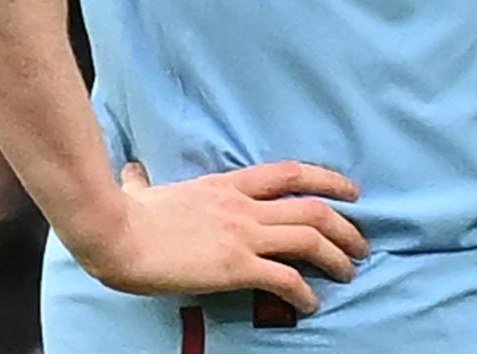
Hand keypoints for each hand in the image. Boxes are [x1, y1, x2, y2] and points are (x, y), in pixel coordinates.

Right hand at [68, 160, 369, 316]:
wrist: (115, 232)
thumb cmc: (125, 213)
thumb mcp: (146, 189)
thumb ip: (146, 182)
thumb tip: (131, 172)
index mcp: (229, 185)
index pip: (293, 173)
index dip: (329, 180)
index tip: (352, 192)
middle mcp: (246, 206)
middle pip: (314, 208)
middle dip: (346, 227)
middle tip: (362, 244)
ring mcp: (243, 234)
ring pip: (310, 239)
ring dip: (337, 256)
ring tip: (350, 272)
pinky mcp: (235, 266)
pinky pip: (284, 277)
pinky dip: (304, 291)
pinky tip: (311, 304)